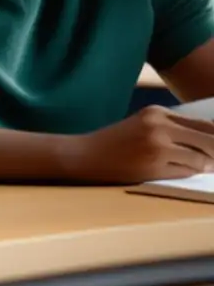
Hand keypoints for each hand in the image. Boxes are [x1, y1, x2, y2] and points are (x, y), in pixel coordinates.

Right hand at [67, 106, 213, 183]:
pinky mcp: (154, 166)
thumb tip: (209, 141)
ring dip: (205, 166)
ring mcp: (157, 146)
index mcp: (157, 112)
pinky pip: (186, 172)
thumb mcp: (142, 125)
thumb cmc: (113, 142)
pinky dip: (190, 173)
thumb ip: (172, 129)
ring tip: (205, 167)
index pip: (204, 124)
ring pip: (200, 159)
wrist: (85, 156)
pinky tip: (185, 171)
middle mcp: (159, 126)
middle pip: (209, 140)